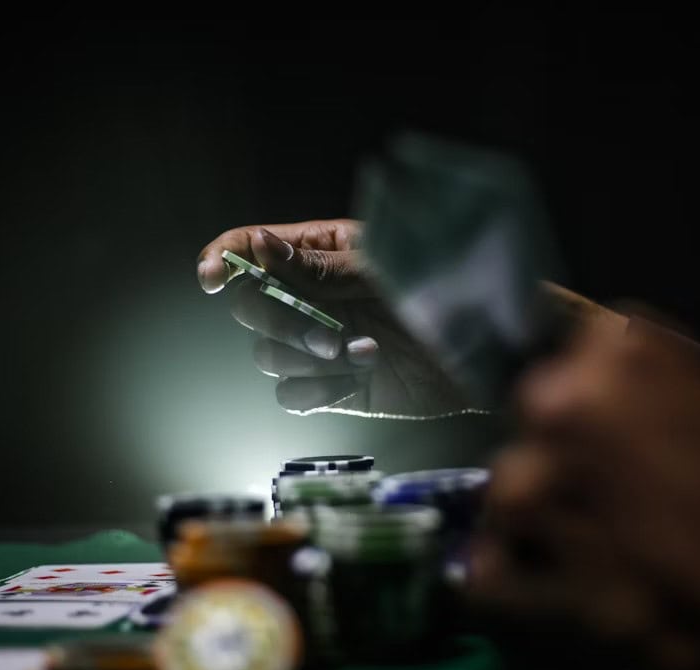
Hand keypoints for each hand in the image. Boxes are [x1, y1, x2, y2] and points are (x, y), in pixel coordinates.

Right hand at [197, 219, 471, 416]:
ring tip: (362, 354)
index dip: (223, 259)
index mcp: (320, 251)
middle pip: (247, 306)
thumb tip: (257, 246)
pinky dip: (315, 391)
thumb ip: (320, 267)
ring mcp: (318, 343)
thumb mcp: (384, 272)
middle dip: (278, 323)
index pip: (249, 248)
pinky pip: (289, 394)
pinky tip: (356, 379)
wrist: (487, 353)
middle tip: (328, 335)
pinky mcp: (331, 387)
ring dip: (304, 358)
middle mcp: (311, 297)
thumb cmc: (447, 293)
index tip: (212, 278)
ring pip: (264, 355)